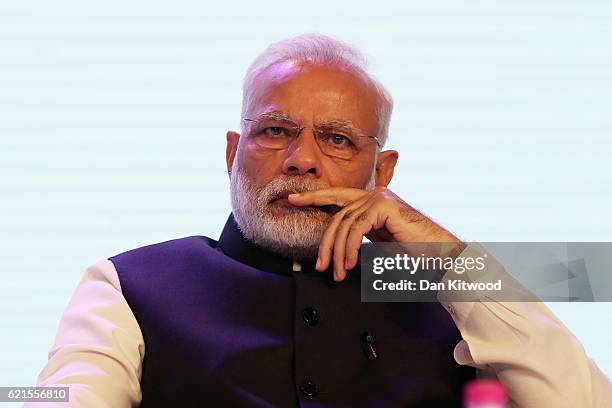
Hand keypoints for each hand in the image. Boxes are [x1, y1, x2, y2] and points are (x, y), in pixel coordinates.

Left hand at [287, 186, 461, 280]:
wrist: (440, 254)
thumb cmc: (413, 251)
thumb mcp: (378, 241)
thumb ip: (359, 235)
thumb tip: (335, 245)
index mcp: (372, 201)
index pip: (337, 198)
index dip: (314, 198)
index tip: (293, 199)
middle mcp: (374, 195)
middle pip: (337, 216)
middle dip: (325, 243)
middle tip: (319, 265)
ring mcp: (379, 197)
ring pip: (344, 224)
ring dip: (337, 252)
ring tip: (337, 272)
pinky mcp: (383, 206)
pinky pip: (355, 228)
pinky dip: (349, 248)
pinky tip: (349, 263)